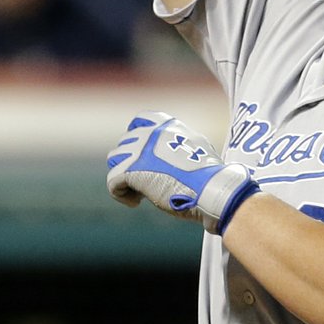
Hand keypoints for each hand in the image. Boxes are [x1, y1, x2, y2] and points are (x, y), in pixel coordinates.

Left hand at [106, 111, 258, 234]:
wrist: (210, 188)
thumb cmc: (209, 174)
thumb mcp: (198, 147)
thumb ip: (180, 143)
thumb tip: (176, 151)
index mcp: (167, 126)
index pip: (138, 121)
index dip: (136, 139)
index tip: (145, 157)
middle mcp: (150, 134)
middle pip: (125, 144)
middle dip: (132, 162)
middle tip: (147, 181)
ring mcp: (139, 151)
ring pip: (114, 159)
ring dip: (123, 175)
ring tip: (139, 191)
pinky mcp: (131, 171)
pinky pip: (113, 182)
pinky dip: (121, 194)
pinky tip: (135, 202)